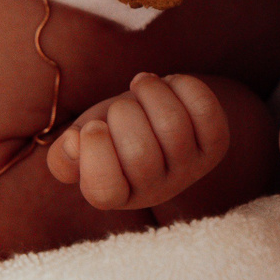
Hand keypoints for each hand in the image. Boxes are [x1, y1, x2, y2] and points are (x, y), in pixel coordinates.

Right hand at [49, 72, 229, 209]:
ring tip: (142, 86)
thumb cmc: (111, 133)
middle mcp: (155, 190)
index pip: (104, 190)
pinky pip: (207, 113)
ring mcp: (189, 170)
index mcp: (116, 195)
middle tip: (121, 105)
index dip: (95, 151)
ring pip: (174, 128)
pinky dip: (185, 87)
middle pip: (140, 153)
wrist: (153, 119)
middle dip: (123, 113)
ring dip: (152, 93)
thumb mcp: (80, 144)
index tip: (93, 126)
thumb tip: (77, 143)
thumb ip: (64, 155)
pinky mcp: (215, 145)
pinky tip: (170, 84)